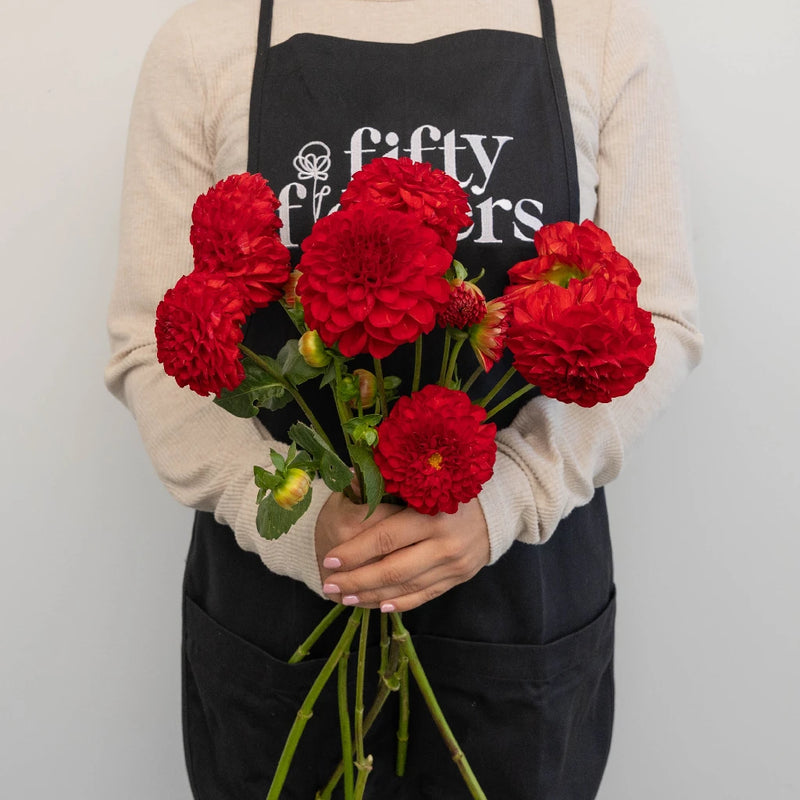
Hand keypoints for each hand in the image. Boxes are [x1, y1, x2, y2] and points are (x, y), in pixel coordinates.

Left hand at [316, 497, 489, 612]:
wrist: (496, 510)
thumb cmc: (451, 488)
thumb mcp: (424, 480)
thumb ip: (392, 484)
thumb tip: (354, 480)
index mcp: (433, 514)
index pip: (386, 538)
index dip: (355, 551)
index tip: (330, 559)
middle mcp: (445, 543)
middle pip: (393, 569)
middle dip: (357, 580)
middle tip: (329, 583)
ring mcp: (454, 565)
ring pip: (406, 587)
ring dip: (372, 595)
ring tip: (345, 597)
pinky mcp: (457, 579)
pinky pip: (424, 595)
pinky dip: (400, 603)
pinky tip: (378, 605)